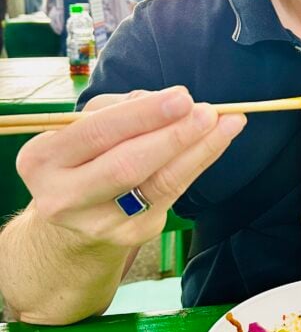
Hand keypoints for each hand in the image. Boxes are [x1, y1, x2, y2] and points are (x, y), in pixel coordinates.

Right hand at [16, 86, 245, 249]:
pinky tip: (217, 142)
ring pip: (157, 183)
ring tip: (227, 123)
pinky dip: (198, 164)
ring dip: (198, 150)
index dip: (143, 114)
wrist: (69, 227)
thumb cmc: (81, 160)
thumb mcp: (80, 132)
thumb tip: (170, 100)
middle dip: (173, 135)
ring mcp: (98, 222)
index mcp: (42, 159)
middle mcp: (63, 196)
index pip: (96, 132)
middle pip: (127, 164)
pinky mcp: (130, 235)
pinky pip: (172, 194)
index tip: (182, 96)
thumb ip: (117, 110)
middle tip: (208, 111)